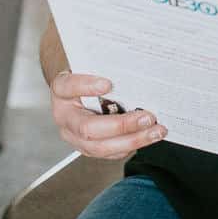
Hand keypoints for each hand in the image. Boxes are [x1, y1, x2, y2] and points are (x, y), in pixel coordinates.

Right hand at [49, 71, 167, 159]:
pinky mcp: (90, 148)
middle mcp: (65, 117)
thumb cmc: (88, 77)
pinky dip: (133, 145)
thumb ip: (105, 68)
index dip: (86, 86)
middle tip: (147, 117)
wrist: (80, 93)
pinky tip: (150, 136)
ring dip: (133, 140)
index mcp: (61, 91)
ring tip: (156, 131)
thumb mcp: (90, 68)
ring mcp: (76, 137)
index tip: (108, 84)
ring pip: (102, 146)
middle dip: (121, 125)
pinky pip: (112, 153)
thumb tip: (134, 66)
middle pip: (88, 128)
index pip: (68, 87)